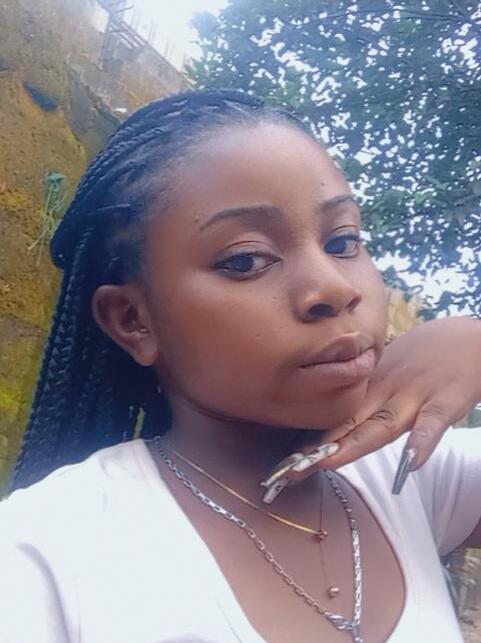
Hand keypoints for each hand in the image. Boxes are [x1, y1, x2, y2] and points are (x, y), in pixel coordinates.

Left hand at [262, 316, 480, 498]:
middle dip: (321, 447)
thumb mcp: (390, 369)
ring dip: (355, 444)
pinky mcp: (447, 401)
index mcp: (373, 386)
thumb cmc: (427, 355)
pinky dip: (422, 441)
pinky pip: (433, 423)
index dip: (312, 438)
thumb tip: (338, 412)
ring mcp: (416, 396)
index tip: (285, 460)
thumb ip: (368, 391)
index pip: (337, 414)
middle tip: (291, 469)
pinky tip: (411, 464)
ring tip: (328, 463)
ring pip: (383, 424)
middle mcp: (388, 391)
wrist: (470, 337)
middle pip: (351, 422)